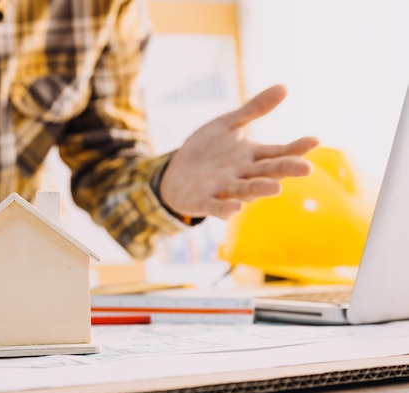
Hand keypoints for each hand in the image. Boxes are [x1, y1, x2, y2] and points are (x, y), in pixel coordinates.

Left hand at [159, 84, 318, 219]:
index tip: (315, 140)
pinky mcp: (204, 201)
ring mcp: (224, 190)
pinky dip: (226, 208)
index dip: (296, 148)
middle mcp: (243, 175)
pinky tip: (237, 207)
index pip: (279, 152)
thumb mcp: (228, 124)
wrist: (175, 172)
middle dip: (285, 170)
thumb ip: (254, 109)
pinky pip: (216, 206)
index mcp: (252, 156)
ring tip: (276, 188)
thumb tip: (285, 86)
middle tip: (306, 169)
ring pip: (246, 190)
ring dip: (260, 189)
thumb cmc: (206, 150)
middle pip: (267, 172)